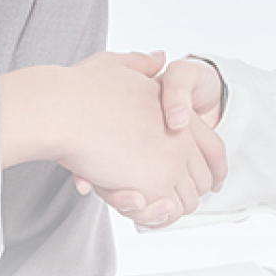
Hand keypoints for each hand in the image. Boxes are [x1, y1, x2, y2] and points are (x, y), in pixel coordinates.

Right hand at [1, 51, 216, 215]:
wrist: (61, 111)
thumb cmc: (79, 89)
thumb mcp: (116, 65)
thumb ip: (141, 64)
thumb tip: (160, 57)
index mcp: (178, 111)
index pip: (214, 149)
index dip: (214, 169)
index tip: (210, 183)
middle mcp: (181, 137)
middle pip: (202, 181)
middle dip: (187, 193)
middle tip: (165, 199)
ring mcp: (170, 162)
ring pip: (185, 202)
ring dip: (167, 209)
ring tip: (144, 204)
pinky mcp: (153, 186)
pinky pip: (164, 213)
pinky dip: (153, 217)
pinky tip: (135, 207)